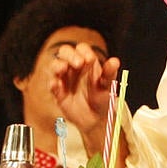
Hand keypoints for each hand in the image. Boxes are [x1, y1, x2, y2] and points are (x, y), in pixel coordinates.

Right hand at [50, 42, 122, 157]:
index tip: (90, 59)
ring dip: (58, 65)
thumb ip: (109, 73)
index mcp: (86, 62)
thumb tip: (115, 61)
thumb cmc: (102, 98)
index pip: (81, 49)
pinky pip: (51, 84)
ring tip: (64, 69)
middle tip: (79, 63)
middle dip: (70, 55)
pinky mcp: (58, 92)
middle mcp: (73, 67)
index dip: (84, 51)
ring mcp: (64, 78)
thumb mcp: (108, 85)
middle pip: (65, 51)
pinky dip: (52, 83)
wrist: (95, 118)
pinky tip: (57, 84)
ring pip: (54, 65)